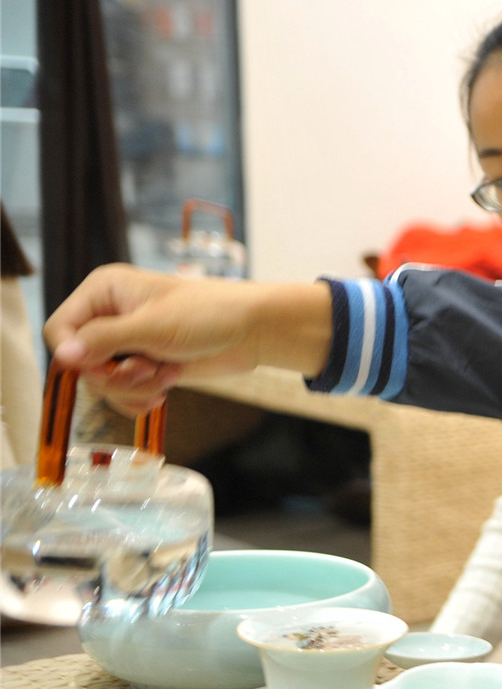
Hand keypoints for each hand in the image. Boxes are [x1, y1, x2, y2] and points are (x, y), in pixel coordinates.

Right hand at [44, 264, 332, 414]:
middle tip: (147, 371)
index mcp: (103, 291)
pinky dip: (141, 397)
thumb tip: (63, 356)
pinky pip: (123, 393)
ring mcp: (127, 343)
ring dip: (133, 388)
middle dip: (114, 376)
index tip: (104, 368)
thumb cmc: (208, 315)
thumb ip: (105, 340)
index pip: (59, 329)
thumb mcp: (153, 326)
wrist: (254, 332)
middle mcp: (109, 315)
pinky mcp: (145, 366)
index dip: (74, 356)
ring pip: (102, 382)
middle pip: (79, 363)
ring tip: (167, 375)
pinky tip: (168, 387)